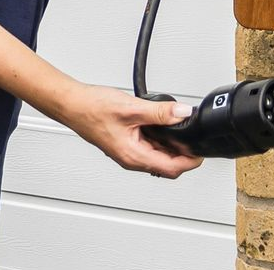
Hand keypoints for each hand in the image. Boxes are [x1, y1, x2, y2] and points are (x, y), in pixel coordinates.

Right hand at [48, 83, 204, 178]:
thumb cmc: (92, 109)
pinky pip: (149, 146)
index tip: (201, 149)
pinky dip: (159, 137)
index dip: (191, 161)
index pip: (172, 168)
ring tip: (177, 124)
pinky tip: (160, 122)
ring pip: (158, 155)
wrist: (72, 104)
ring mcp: (128, 152)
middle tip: (191, 134)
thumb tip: (183, 114)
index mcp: (134, 156)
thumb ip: (160, 113)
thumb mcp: (132, 108)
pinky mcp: (125, 143)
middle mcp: (132, 159)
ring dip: (171, 144)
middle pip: (168, 165)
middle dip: (184, 152)